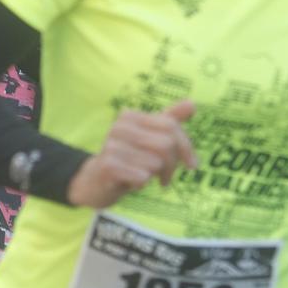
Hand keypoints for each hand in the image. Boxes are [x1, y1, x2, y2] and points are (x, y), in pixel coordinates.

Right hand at [67, 100, 197, 207]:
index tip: (192, 165)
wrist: (95, 182)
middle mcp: (120, 126)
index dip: (187, 147)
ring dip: (156, 176)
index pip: (171, 126)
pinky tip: (132, 183)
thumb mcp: (149, 139)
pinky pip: (142, 176)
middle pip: (167, 144)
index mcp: (131, 116)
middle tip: (165, 177)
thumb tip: (192, 103)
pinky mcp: (108, 165)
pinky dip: (143, 184)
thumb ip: (169, 121)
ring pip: (156, 162)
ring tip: (144, 178)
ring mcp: (111, 144)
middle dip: (172, 166)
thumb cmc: (128, 159)